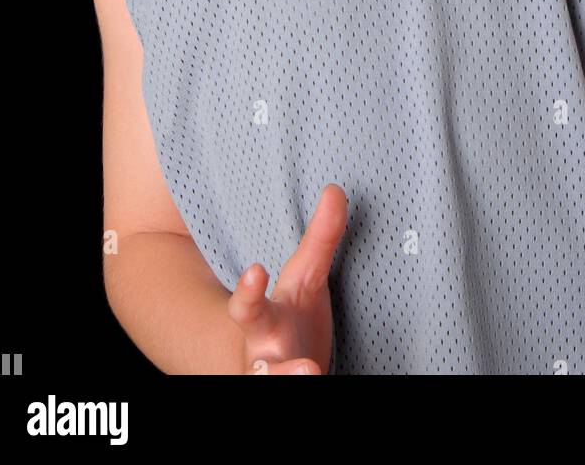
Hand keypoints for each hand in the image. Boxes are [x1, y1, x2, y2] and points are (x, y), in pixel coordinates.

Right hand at [228, 183, 346, 374]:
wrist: (280, 366)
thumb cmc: (293, 318)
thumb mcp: (306, 278)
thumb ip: (320, 238)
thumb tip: (336, 190)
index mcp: (263, 323)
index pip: (248, 307)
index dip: (249, 290)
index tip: (255, 272)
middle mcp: (264, 358)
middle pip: (262, 369)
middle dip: (279, 371)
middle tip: (308, 368)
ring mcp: (275, 379)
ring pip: (275, 387)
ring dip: (294, 383)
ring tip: (314, 375)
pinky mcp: (293, 392)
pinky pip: (303, 395)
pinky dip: (312, 388)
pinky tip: (322, 381)